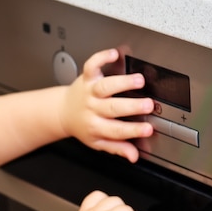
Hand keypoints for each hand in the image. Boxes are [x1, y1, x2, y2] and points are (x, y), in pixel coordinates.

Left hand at [59, 48, 153, 162]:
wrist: (62, 113)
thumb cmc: (84, 127)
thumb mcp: (98, 142)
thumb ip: (117, 148)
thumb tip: (134, 156)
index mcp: (96, 127)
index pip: (117, 131)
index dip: (133, 131)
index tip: (148, 129)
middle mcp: (93, 108)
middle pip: (112, 108)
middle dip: (132, 106)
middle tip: (148, 105)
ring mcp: (89, 92)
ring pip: (105, 86)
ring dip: (122, 82)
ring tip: (140, 80)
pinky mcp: (86, 77)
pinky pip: (91, 66)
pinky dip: (101, 58)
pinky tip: (114, 54)